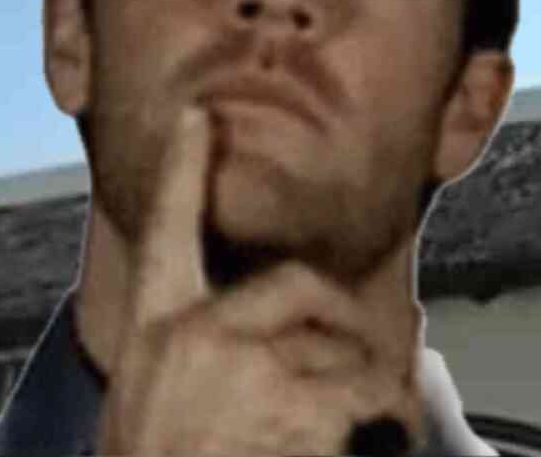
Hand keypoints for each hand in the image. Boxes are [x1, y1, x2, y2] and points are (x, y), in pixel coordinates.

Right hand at [96, 106, 424, 455]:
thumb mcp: (161, 402)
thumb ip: (211, 348)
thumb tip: (288, 326)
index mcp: (154, 336)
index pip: (166, 236)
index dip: (182, 171)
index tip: (197, 116)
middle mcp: (193, 337)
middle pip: (301, 283)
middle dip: (343, 323)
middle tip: (358, 375)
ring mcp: (241, 366)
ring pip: (348, 350)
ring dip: (362, 395)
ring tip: (333, 438)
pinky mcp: (291, 400)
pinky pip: (374, 394)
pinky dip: (386, 425)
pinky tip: (355, 448)